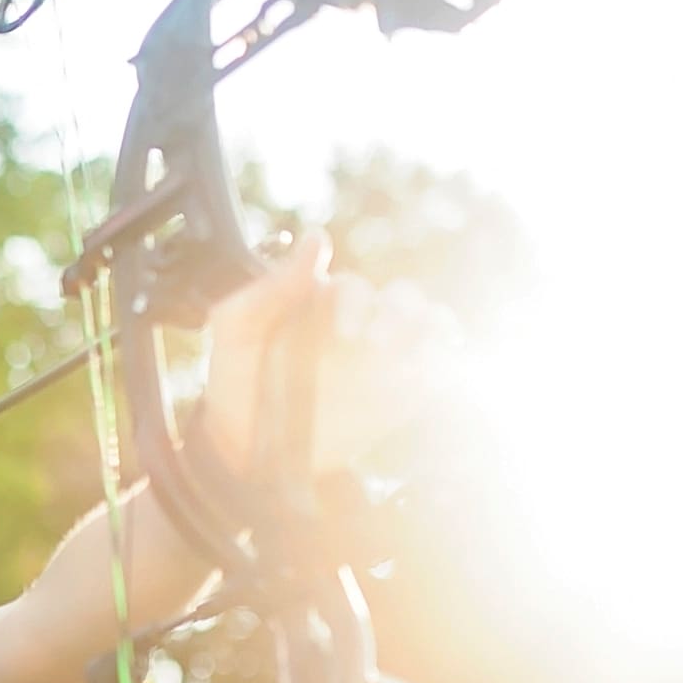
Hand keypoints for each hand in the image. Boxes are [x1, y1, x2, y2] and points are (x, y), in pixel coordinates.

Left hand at [197, 232, 464, 480]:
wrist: (245, 444)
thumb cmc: (236, 376)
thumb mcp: (236, 327)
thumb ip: (272, 285)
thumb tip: (318, 238)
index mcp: (322, 302)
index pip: (353, 287)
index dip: (353, 302)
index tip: (342, 332)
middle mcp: (359, 324)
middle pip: (403, 300)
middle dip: (400, 315)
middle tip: (377, 344)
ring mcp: (383, 359)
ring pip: (430, 326)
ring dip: (433, 331)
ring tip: (417, 356)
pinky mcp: (402, 396)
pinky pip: (440, 372)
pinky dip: (446, 369)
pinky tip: (431, 382)